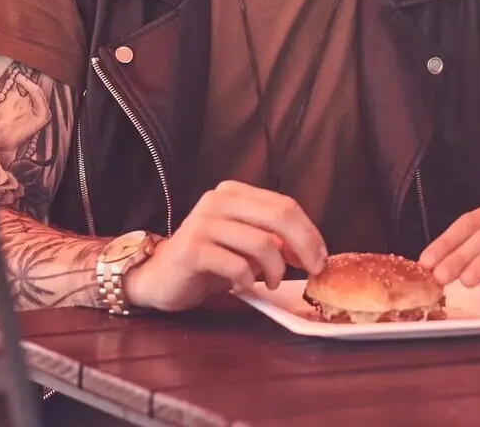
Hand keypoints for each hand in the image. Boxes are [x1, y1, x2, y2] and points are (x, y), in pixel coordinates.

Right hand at [124, 180, 326, 311]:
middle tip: (313, 270)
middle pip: (279, 217)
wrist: (157, 278)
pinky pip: (237, 265)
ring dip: (275, 270)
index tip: (322, 257)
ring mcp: (204, 222)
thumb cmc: (207, 262)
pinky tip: (242, 286)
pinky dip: (248, 280)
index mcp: (234, 193)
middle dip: (304, 246)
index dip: (310, 232)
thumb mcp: (244, 246)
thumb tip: (312, 252)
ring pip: (262, 243)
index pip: (285, 205)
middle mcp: (218, 200)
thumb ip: (274, 241)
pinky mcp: (193, 248)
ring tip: (270, 283)